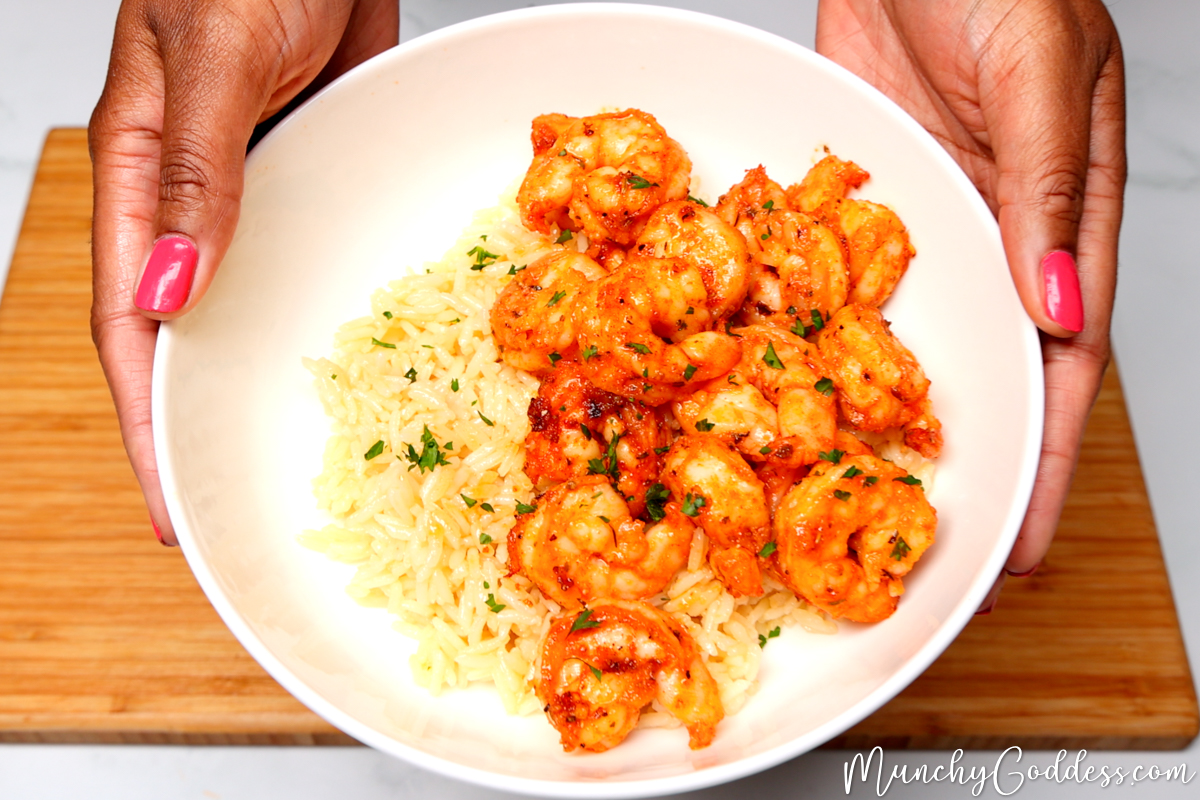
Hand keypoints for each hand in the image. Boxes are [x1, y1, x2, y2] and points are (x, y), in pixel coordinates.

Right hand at [90, 0, 398, 544]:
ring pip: (244, 305)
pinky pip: (305, 259)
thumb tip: (167, 296)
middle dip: (196, 429)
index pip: (128, 327)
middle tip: (224, 519)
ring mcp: (253, 190)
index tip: (168, 508)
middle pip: (183, 336)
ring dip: (258, 382)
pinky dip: (316, 313)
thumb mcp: (214, 52)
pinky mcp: (308, 172)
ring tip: (284, 463)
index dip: (147, 425)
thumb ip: (194, 170)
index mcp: (138, 172)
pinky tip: (344, 357)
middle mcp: (190, 195)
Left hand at [815, 0, 1124, 608]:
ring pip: (903, 342)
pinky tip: (790, 391)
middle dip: (958, 468)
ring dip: (878, 417)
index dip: (1042, 466)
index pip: (1061, 369)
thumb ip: (1041, 195)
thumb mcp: (1038, 76)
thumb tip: (1055, 313)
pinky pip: (834, 280)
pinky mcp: (849, 202)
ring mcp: (917, 227)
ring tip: (846, 498)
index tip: (1018, 550)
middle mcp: (989, 239)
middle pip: (981, 377)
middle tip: (922, 556)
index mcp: (1060, 220)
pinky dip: (817, 336)